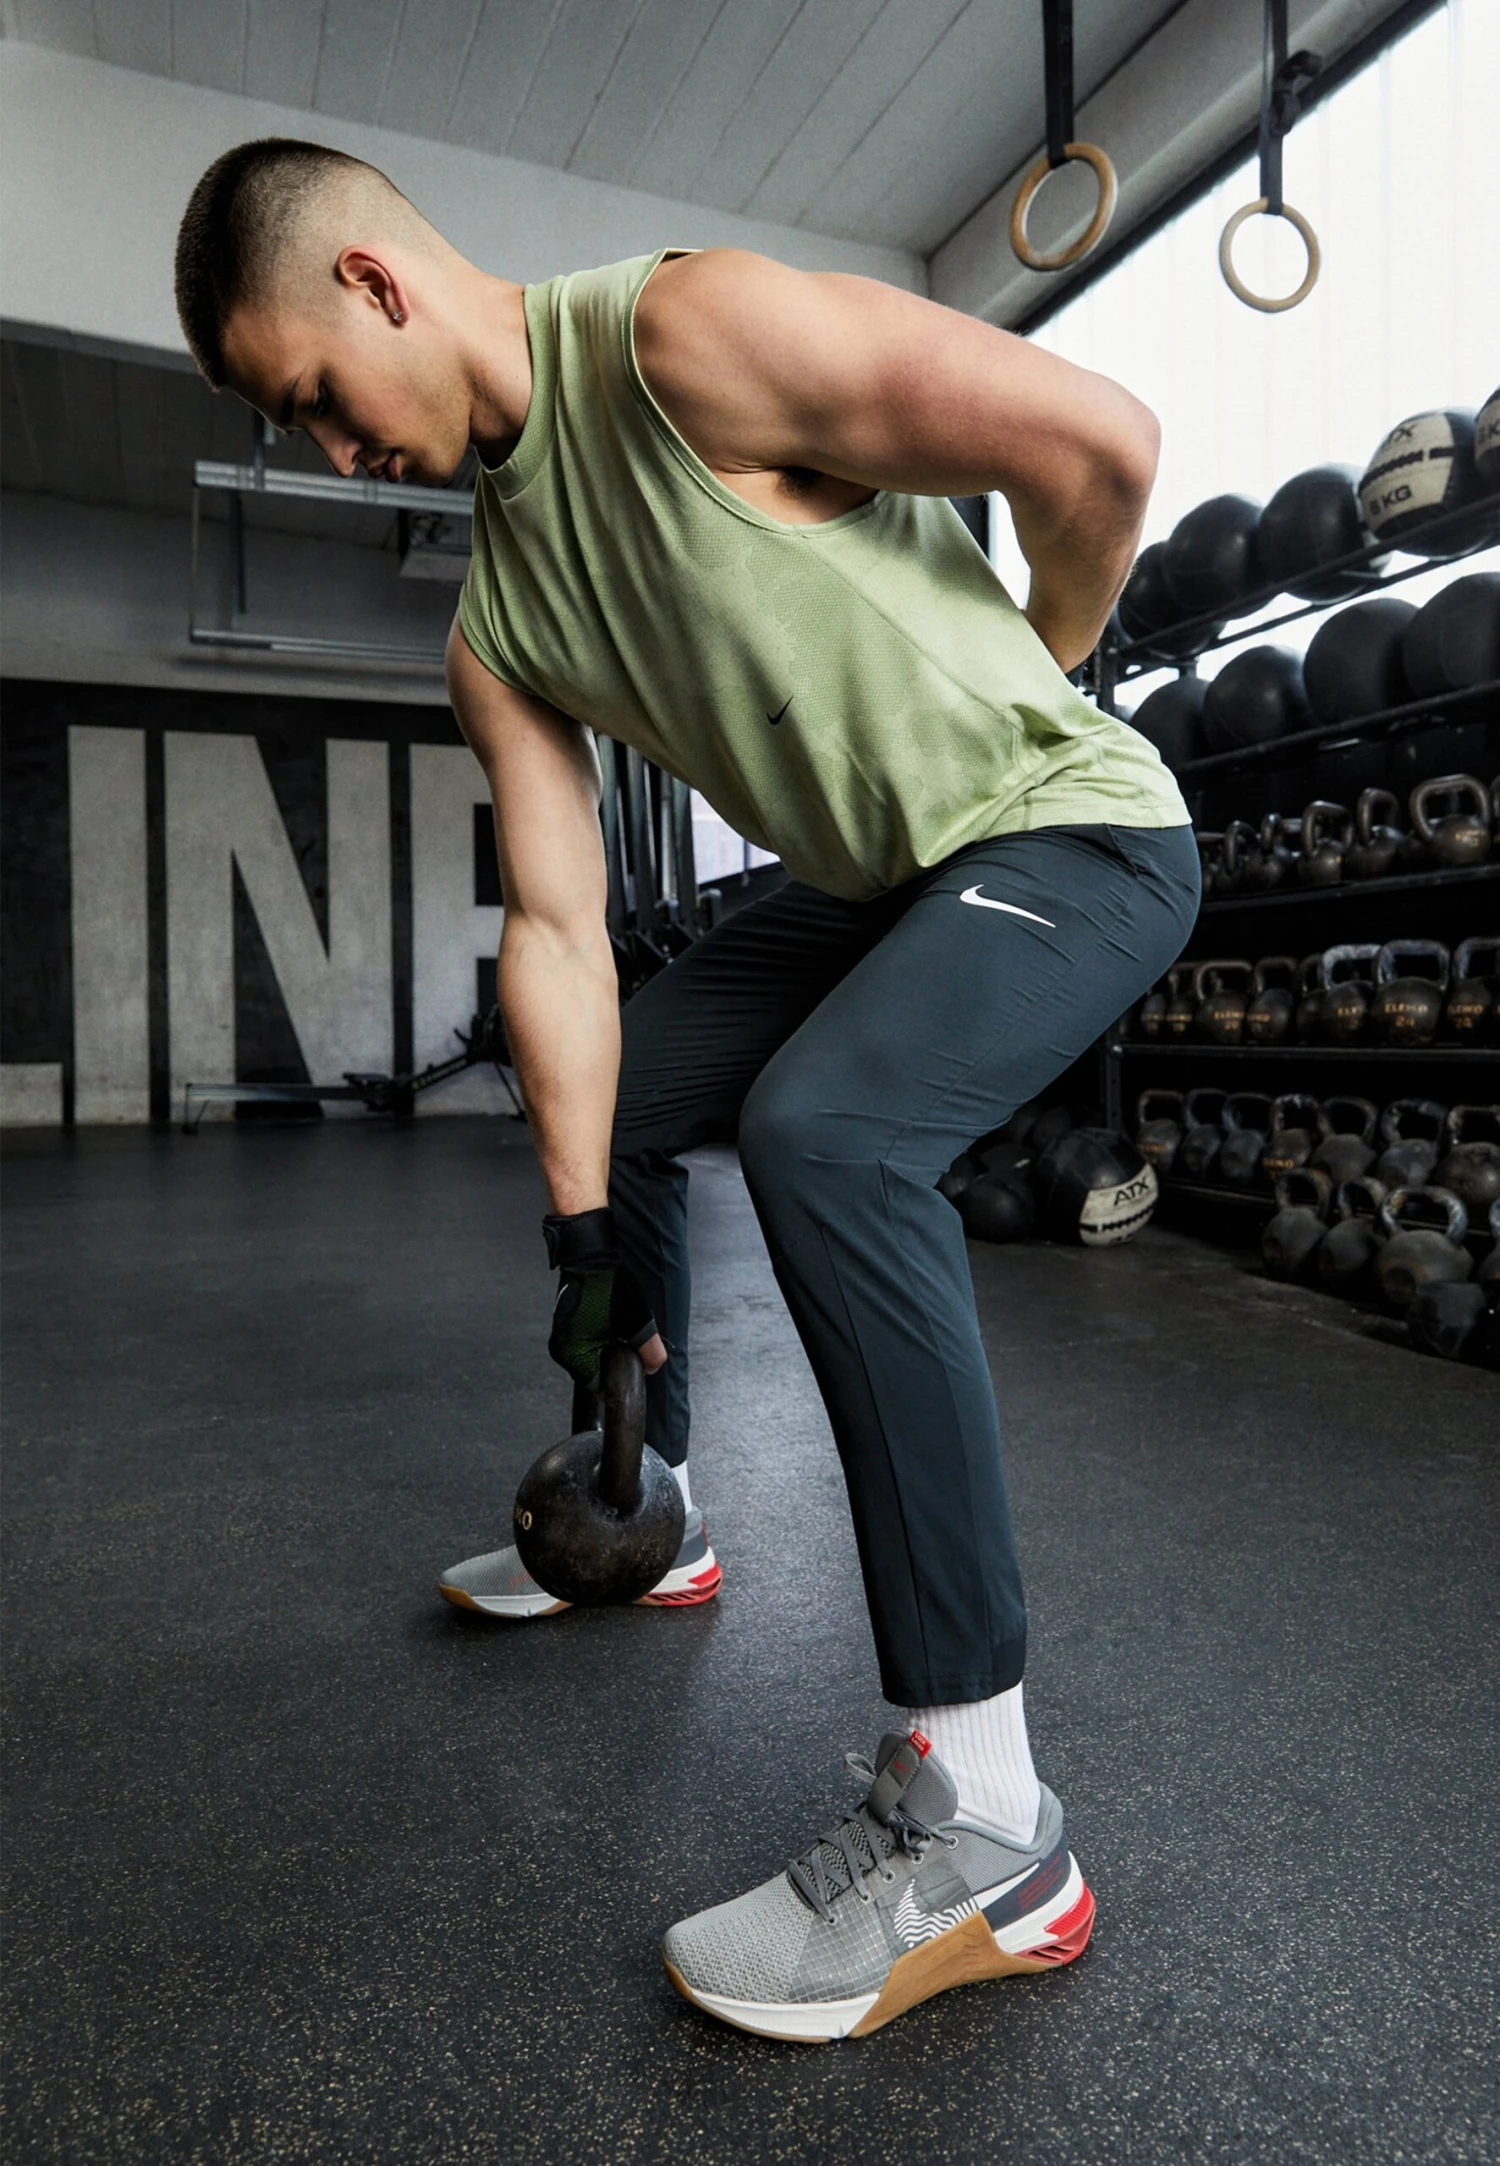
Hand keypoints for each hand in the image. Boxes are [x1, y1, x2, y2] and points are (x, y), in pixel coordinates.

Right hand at [543, 1208, 661, 1388]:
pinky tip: (612, 1317)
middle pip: (595, 1367)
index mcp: (573, 1354)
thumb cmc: (608, 1286)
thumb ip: (649, 1351)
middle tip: (628, 1341)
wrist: (590, 1251)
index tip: (631, 1365)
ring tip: (621, 1326)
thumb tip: (652, 1367)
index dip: (617, 1376)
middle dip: (614, 1358)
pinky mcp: (567, 1319)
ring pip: (592, 1351)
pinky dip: (601, 1332)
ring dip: (608, 1344)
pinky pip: (587, 1336)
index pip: (598, 1384)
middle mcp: (562, 1347)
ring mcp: (562, 1333)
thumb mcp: (637, 1322)